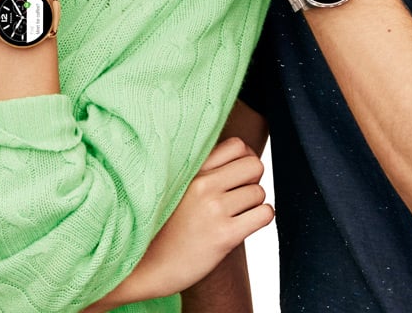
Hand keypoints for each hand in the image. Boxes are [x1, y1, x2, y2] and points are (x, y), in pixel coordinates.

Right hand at [82, 138, 272, 310]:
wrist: (147, 266)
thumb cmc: (166, 224)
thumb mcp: (178, 186)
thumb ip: (204, 169)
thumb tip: (243, 153)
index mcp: (193, 169)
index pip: (238, 145)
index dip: (245, 159)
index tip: (238, 174)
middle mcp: (204, 185)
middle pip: (254, 165)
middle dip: (253, 180)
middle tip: (241, 194)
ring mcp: (214, 209)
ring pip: (259, 192)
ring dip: (254, 203)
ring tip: (237, 214)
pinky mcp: (224, 235)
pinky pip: (264, 214)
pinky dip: (261, 218)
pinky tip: (245, 224)